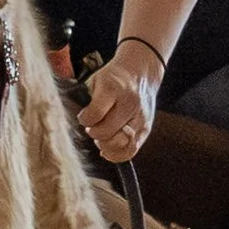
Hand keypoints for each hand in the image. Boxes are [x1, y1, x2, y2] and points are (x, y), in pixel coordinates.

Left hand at [76, 48, 161, 162]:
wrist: (141, 74)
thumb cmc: (113, 79)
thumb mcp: (96, 80)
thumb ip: (88, 101)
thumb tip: (81, 124)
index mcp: (114, 88)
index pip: (95, 114)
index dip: (84, 120)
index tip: (84, 117)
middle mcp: (130, 103)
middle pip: (107, 132)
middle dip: (94, 132)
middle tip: (92, 127)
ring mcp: (140, 117)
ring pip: (120, 145)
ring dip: (105, 145)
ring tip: (101, 137)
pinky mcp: (146, 128)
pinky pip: (131, 150)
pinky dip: (117, 154)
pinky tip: (108, 149)